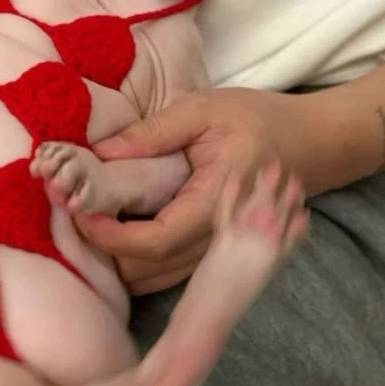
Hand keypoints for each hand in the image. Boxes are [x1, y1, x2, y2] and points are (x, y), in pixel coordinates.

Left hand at [79, 87, 305, 294]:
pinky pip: (167, 267)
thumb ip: (154, 131)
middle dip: (103, 248)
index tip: (77, 211)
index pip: (153, 240)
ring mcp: (215, 248)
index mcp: (213, 203)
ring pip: (155, 275)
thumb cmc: (259, 121)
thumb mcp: (205, 110)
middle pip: (147, 268)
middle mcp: (214, 238)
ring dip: (117, 256)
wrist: (312, 143)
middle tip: (72, 212)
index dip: (109, 236)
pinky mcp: (213, 248)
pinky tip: (115, 227)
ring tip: (87, 218)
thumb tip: (102, 152)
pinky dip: (136, 256)